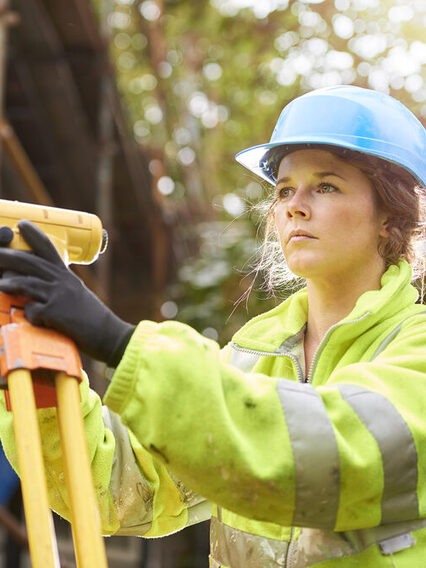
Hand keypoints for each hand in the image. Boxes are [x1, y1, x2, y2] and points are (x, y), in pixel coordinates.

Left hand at [0, 220, 134, 366]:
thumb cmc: (91, 320)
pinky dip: (30, 316)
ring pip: (28, 282)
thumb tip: (32, 292)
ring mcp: (59, 295)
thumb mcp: (76, 296)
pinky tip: (35, 321)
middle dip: (9, 256)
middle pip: (31, 262)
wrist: (109, 335)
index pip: (49, 249)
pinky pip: (33, 310)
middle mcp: (63, 281)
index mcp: (67, 276)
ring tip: (0, 284)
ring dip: (10, 282)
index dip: (34, 235)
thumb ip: (57, 290)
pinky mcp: (56, 311)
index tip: (22, 224)